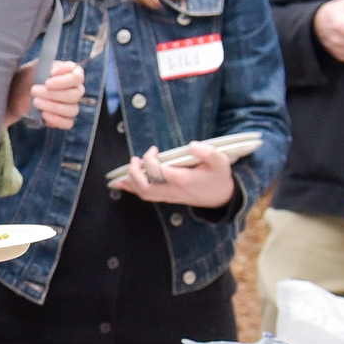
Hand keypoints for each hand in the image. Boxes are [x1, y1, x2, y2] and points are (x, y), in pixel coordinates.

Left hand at [30, 61, 83, 129]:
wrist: (16, 93)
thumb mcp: (35, 67)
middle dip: (53, 94)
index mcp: (71, 73)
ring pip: (72, 110)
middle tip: (34, 90)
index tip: (47, 83)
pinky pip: (68, 123)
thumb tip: (55, 72)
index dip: (64, 81)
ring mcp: (70, 105)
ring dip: (53, 106)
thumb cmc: (28, 77)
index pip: (77, 77)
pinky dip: (56, 120)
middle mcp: (75, 89)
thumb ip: (47, 66)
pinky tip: (43, 114)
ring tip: (35, 102)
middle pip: (75, 95)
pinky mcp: (63, 119)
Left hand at [109, 140, 236, 207]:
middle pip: (145, 186)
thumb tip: (192, 145)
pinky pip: (146, 196)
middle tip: (135, 159)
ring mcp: (169, 196)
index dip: (150, 160)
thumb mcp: (220, 162)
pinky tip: (121, 183)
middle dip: (135, 172)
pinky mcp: (167, 198)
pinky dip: (132, 189)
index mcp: (183, 180)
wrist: (222, 197)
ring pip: (143, 193)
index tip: (154, 150)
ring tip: (130, 166)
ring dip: (131, 180)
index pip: (158, 172)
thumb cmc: (219, 177)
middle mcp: (173, 191)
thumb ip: (208, 152)